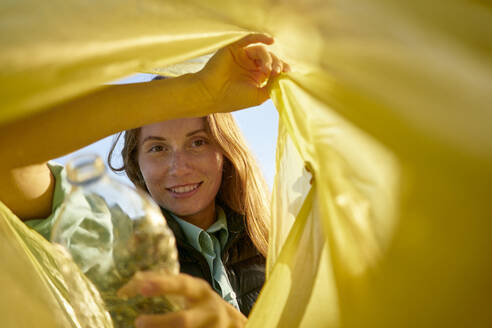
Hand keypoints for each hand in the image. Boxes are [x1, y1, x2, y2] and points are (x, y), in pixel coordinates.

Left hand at [118, 271, 246, 327]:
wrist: (231, 322)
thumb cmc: (200, 302)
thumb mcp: (190, 290)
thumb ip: (166, 285)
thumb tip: (131, 284)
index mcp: (200, 291)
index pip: (182, 285)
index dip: (163, 285)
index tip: (142, 287)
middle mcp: (208, 310)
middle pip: (184, 321)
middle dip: (159, 323)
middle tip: (138, 321)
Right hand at [196, 33, 289, 111]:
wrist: (211, 95)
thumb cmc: (233, 99)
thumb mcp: (258, 96)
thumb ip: (272, 87)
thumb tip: (284, 77)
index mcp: (256, 77)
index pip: (273, 69)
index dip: (282, 69)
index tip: (287, 72)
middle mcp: (250, 65)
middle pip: (269, 59)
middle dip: (276, 64)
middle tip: (276, 72)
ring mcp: (242, 56)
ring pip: (261, 51)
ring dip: (268, 58)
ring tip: (268, 69)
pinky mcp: (234, 48)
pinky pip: (249, 39)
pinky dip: (260, 37)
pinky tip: (270, 40)